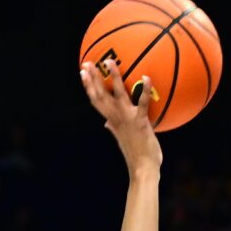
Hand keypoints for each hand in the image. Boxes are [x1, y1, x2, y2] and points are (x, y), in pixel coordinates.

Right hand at [79, 54, 161, 172]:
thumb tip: (106, 124)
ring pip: (117, 94)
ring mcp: (127, 118)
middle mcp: (116, 118)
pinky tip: (146, 77)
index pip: (96, 100)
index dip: (88, 86)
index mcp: (111, 121)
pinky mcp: (140, 121)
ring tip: (110, 62)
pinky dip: (144, 90)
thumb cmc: (135, 155)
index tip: (83, 73)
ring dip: (113, 77)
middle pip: (100, 95)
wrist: (143, 168)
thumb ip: (113, 129)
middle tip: (87, 63)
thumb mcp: (121, 140)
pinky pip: (142, 102)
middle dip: (92, 78)